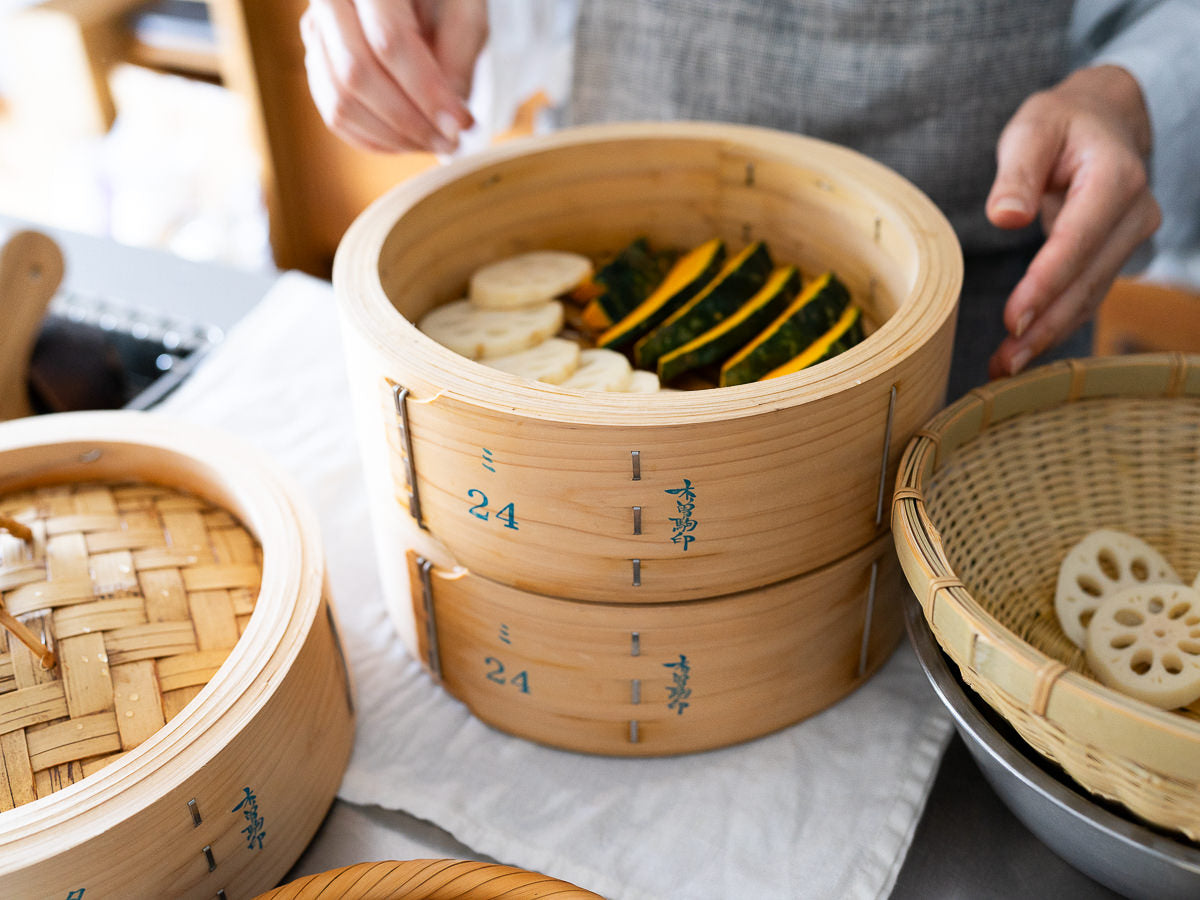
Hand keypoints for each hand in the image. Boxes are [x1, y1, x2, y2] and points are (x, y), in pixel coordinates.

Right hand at [300, 0, 487, 153]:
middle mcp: (331, 2)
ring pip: (339, 102)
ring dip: (391, 137)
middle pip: (356, 74)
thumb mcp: (466, 9)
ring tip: (433, 143)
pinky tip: (408, 143)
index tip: (459, 123)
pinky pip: (334, 115)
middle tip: (450, 141)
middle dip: (409, 122)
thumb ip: (461, 53)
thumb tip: (448, 120)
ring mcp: (317, 35)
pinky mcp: (319, 64)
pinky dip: (373, 140)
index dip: (425, 91)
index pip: (388, 40)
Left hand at [985, 65, 1160, 377]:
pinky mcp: (1115, 255)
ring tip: (1004, 367)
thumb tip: (1006, 217)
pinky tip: (1023, 350)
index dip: (1045, 284)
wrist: (1102, 121)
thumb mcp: (1032, 130)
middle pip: (1087, 280)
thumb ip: (1017, 173)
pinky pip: (1086, 296)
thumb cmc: (1060, 124)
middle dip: (1045, 325)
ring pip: (1089, 296)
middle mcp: (1133, 213)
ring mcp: (1129, 238)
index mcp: (1115, 178)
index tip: (1012, 320)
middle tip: (1003, 362)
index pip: (1077, 241)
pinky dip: (1056, 324)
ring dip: (1048, 334)